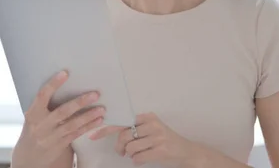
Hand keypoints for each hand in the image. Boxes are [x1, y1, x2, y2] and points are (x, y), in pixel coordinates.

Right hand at [11, 70, 105, 167]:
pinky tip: (98, 120)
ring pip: (73, 124)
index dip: (53, 84)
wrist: (30, 155)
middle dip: (80, 102)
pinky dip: (88, 126)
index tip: (65, 73)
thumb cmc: (36, 127)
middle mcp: (42, 125)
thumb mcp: (34, 115)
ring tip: (101, 108)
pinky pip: (77, 133)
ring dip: (89, 116)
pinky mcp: (60, 144)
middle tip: (95, 94)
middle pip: (63, 112)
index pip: (42, 96)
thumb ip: (45, 103)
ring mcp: (51, 136)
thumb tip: (64, 80)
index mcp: (33, 113)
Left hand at [89, 112, 203, 166]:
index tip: (93, 134)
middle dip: (119, 146)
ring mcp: (158, 137)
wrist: (186, 151)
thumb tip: (108, 129)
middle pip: (124, 135)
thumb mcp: (151, 129)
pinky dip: (137, 161)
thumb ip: (134, 127)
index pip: (122, 121)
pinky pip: (138, 158)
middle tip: (121, 152)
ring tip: (136, 154)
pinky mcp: (161, 150)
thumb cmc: (164, 140)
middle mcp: (153, 124)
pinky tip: (143, 159)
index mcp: (148, 116)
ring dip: (130, 154)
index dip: (106, 128)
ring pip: (130, 148)